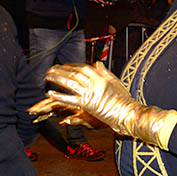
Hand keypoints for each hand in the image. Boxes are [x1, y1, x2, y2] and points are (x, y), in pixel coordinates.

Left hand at [28, 62, 176, 149]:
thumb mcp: (116, 82)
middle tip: (51, 69)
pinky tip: (50, 93)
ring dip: (57, 79)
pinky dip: (59, 96)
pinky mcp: (87, 105)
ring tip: (48, 77)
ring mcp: (91, 93)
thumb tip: (97, 63)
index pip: (83, 68)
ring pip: (70, 83)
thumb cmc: (124, 99)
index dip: (71, 66)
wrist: (128, 113)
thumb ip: (105, 72)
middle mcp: (95, 83)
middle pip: (74, 73)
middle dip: (61, 70)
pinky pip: (70, 99)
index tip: (64, 66)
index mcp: (101, 77)